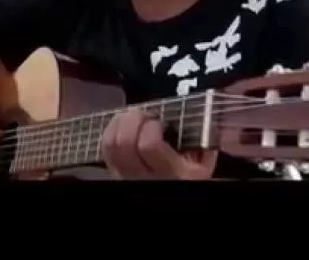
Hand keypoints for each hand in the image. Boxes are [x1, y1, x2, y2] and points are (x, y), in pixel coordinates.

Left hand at [101, 107, 216, 179]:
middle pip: (123, 142)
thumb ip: (201, 139)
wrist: (173, 196)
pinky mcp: (112, 173)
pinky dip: (111, 130)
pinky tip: (123, 125)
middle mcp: (145, 177)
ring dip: (119, 121)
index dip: (151, 125)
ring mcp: (125, 177)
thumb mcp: (204, 162)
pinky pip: (104, 148)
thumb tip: (198, 112)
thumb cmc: (191, 176)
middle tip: (145, 113)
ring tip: (133, 115)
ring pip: (109, 143)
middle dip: (132, 117)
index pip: (149, 145)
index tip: (160, 120)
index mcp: (173, 173)